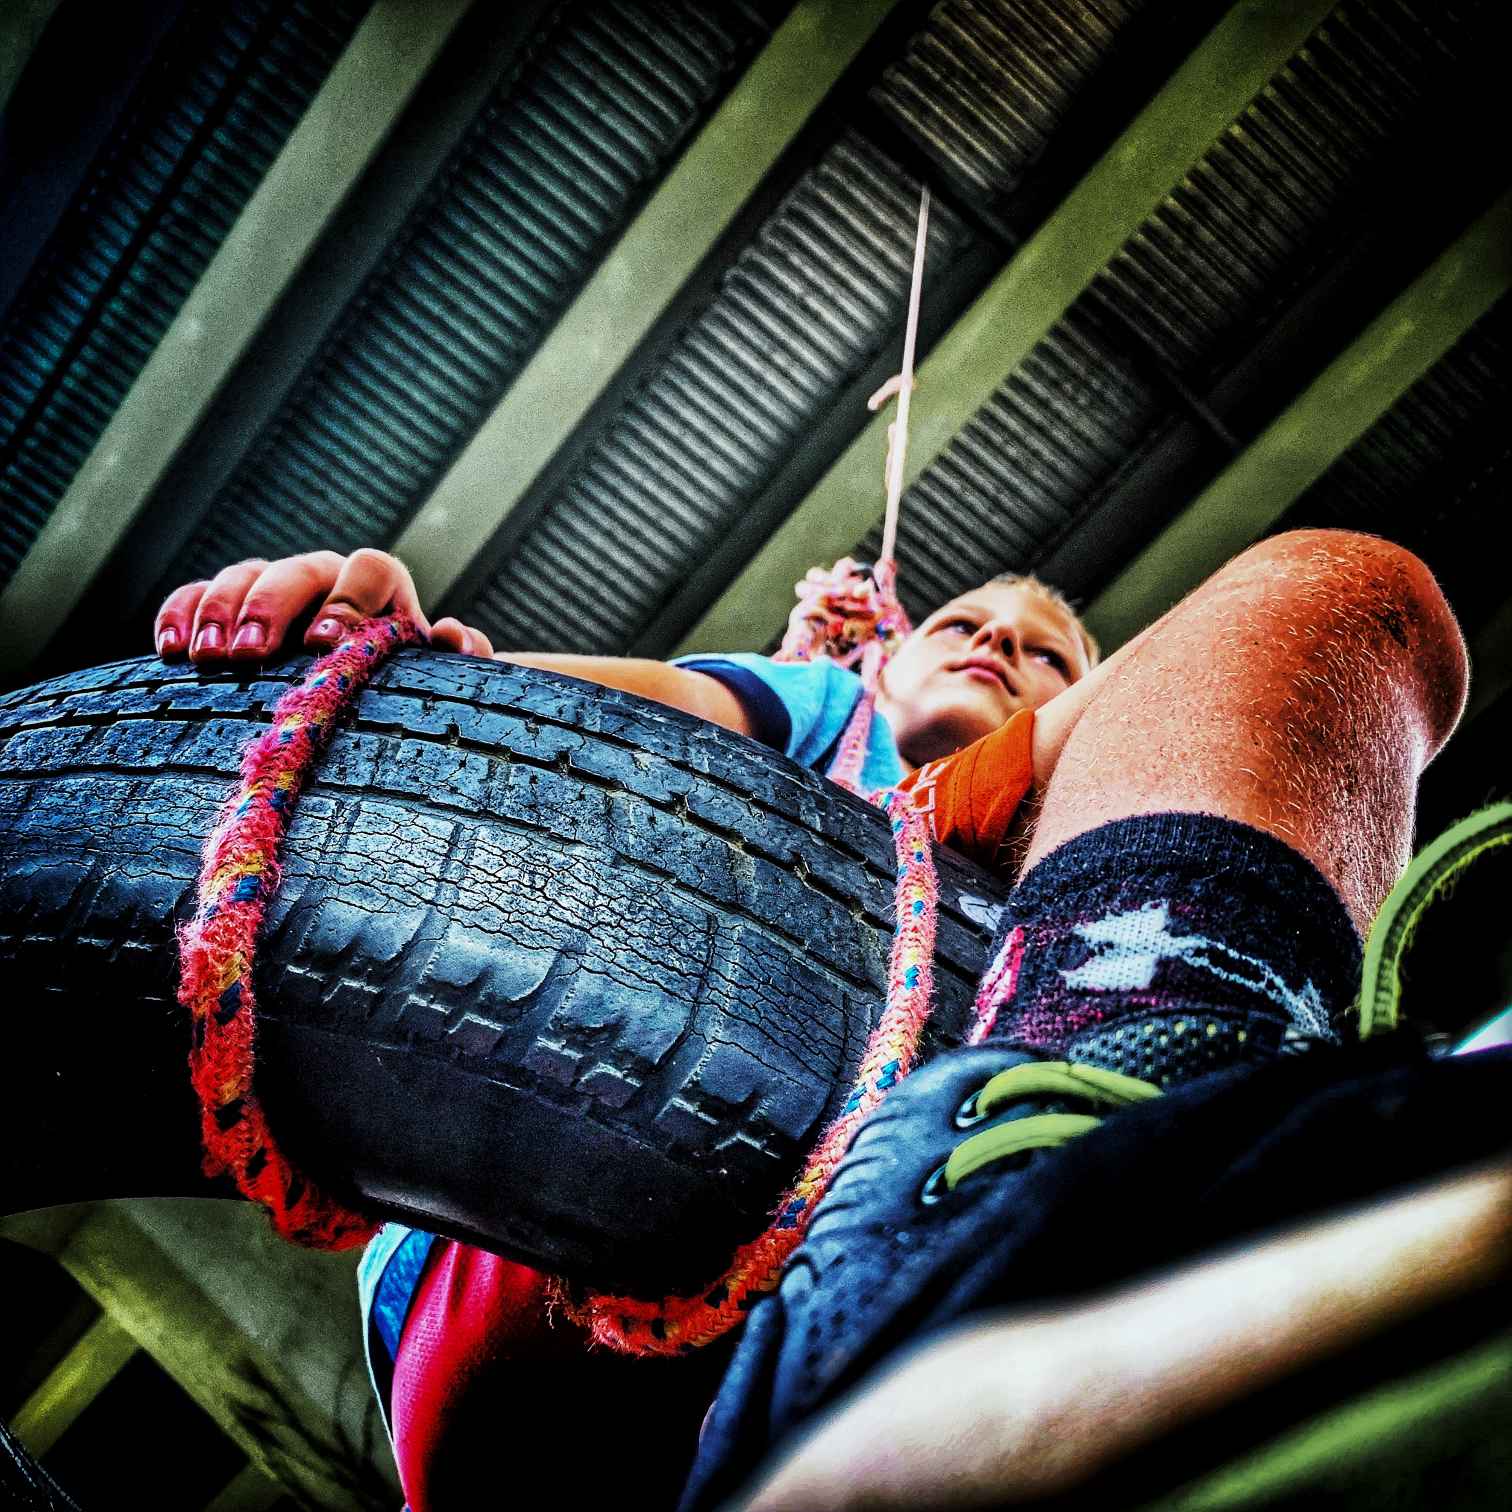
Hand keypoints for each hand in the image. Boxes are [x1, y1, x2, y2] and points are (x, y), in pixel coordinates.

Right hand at [152, 548, 497, 662]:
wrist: (359, 694)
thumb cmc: (399, 687)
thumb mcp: (433, 677)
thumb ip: (458, 655)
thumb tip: (452, 636)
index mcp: (380, 587)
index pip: (369, 569)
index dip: (348, 599)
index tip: (325, 643)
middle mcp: (325, 577)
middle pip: (296, 569)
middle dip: (271, 607)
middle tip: (251, 654)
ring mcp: (272, 586)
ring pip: (242, 576)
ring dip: (220, 614)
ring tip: (208, 658)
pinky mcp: (228, 608)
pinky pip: (195, 596)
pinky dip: (178, 615)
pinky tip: (169, 651)